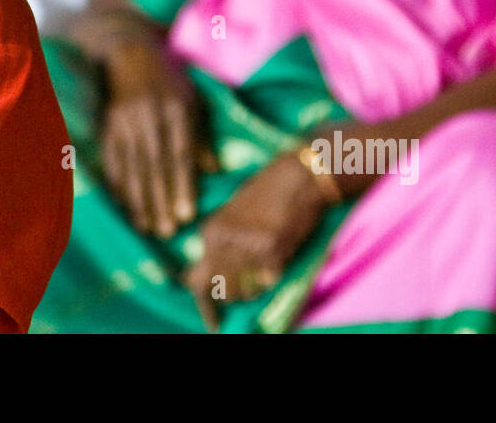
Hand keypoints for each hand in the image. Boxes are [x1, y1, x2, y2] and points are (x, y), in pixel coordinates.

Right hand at [100, 36, 213, 237]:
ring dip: (138, 200)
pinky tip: (123, 206)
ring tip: (146, 228)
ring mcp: (124, 120)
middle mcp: (149, 115)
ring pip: (132, 166)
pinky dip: (117, 184)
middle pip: (155, 165)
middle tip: (167, 232)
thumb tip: (215, 172)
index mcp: (176, 108)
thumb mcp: (192, 99)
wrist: (128, 52)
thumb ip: (202, 136)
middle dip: (160, 200)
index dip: (183, 185)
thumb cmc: (169, 79)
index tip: (187, 215)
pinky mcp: (107, 124)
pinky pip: (112, 159)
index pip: (180, 153)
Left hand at [185, 150, 330, 330]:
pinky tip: (277, 264)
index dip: (204, 304)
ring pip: (242, 290)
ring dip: (250, 293)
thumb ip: (222, 241)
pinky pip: (268, 281)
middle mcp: (225, 240)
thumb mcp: (234, 213)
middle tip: (238, 307)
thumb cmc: (269, 190)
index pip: (196, 279)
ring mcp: (248, 246)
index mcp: (211, 230)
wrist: (299, 174)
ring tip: (260, 278)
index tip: (213, 321)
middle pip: (217, 289)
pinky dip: (272, 280)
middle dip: (228, 302)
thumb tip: (209, 274)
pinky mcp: (273, 249)